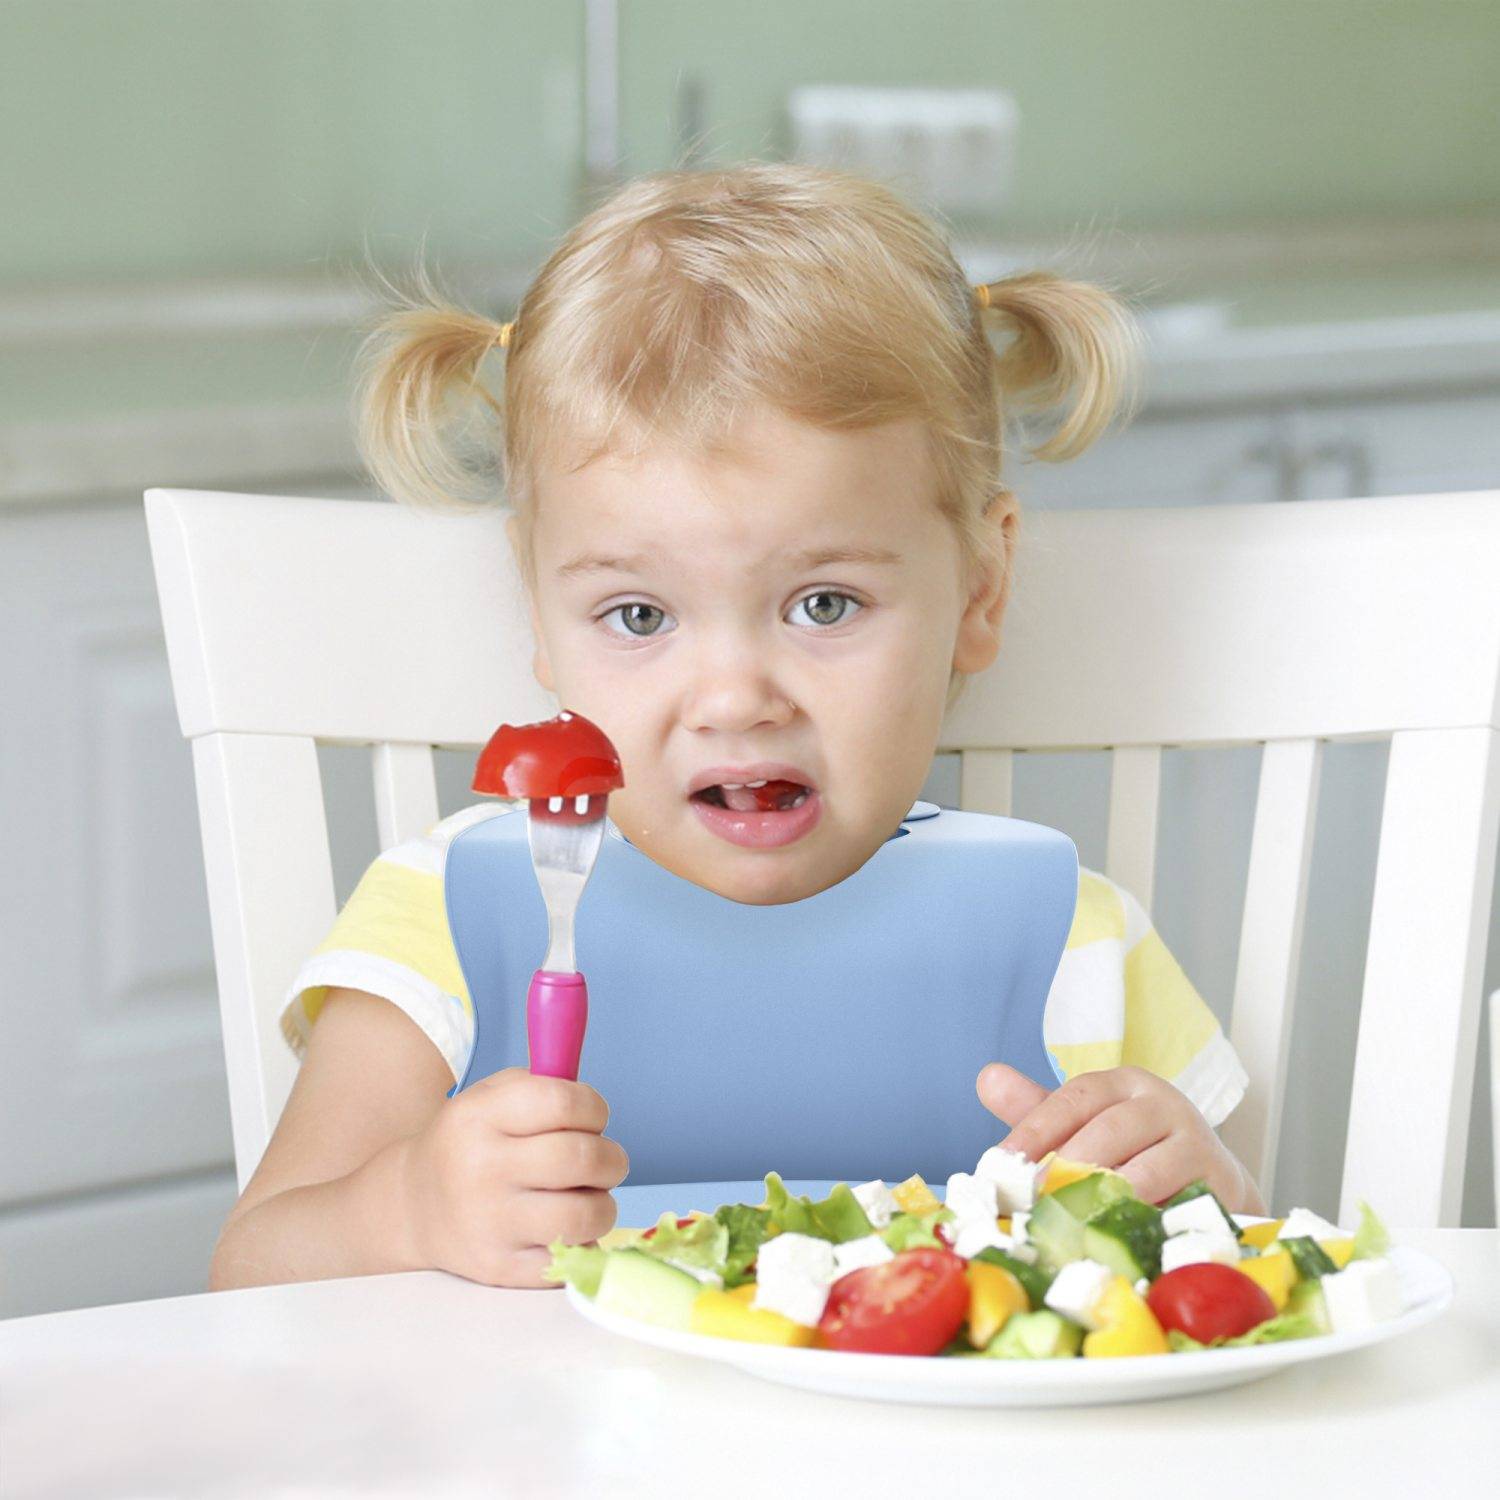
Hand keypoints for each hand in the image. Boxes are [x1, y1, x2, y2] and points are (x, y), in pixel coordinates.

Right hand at [397, 1067, 628, 1287]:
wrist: (414, 1205)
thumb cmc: (471, 1143)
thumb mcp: (491, 1097)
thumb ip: (545, 1084)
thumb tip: (596, 1100)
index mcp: (480, 1117)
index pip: (563, 1102)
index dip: (594, 1108)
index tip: (595, 1118)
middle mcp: (481, 1169)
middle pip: (581, 1158)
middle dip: (612, 1158)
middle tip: (606, 1162)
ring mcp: (489, 1223)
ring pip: (583, 1214)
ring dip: (604, 1205)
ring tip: (590, 1197)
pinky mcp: (499, 1268)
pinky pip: (568, 1259)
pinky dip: (581, 1244)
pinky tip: (566, 1229)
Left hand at [976, 1063, 1261, 1212]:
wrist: (1212, 1183)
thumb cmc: (1134, 1153)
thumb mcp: (1085, 1126)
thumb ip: (1038, 1109)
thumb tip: (985, 1077)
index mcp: (1123, 1084)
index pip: (1075, 1097)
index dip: (1036, 1129)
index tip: (1003, 1163)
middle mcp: (1161, 1103)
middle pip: (1108, 1130)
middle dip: (1066, 1167)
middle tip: (1032, 1200)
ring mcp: (1195, 1141)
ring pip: (1143, 1170)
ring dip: (1102, 1199)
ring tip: (1067, 1223)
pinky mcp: (1218, 1183)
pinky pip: (1177, 1205)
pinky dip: (1144, 1224)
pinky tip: (1114, 1240)